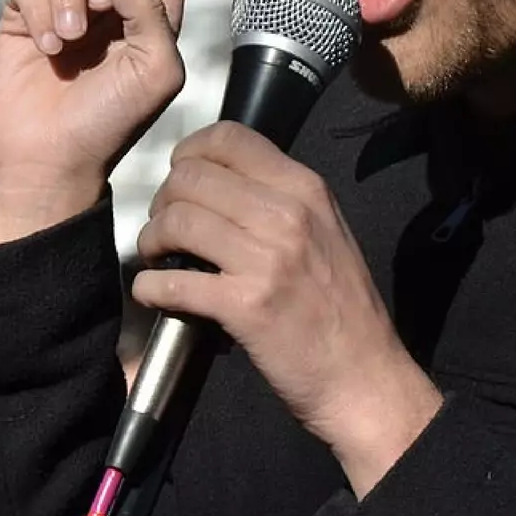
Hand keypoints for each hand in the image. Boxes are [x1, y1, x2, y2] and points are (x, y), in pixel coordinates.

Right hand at [0, 0, 197, 244]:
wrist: (52, 159)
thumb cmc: (113, 124)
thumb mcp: (158, 71)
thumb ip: (151, 10)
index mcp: (155, 9)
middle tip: (98, 13)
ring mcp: (67, 1)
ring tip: (70, 39)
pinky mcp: (24, 12)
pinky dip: (40, 9)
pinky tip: (47, 48)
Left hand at [131, 122, 442, 498]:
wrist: (365, 377)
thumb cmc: (342, 307)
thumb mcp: (326, 231)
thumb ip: (281, 200)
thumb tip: (218, 181)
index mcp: (306, 188)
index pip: (229, 137)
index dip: (188, 152)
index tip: (179, 177)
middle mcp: (288, 214)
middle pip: (192, 177)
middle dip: (163, 200)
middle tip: (164, 227)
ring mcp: (267, 259)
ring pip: (178, 221)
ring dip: (151, 240)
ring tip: (157, 257)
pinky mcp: (246, 306)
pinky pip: (173, 282)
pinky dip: (150, 287)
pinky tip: (152, 293)